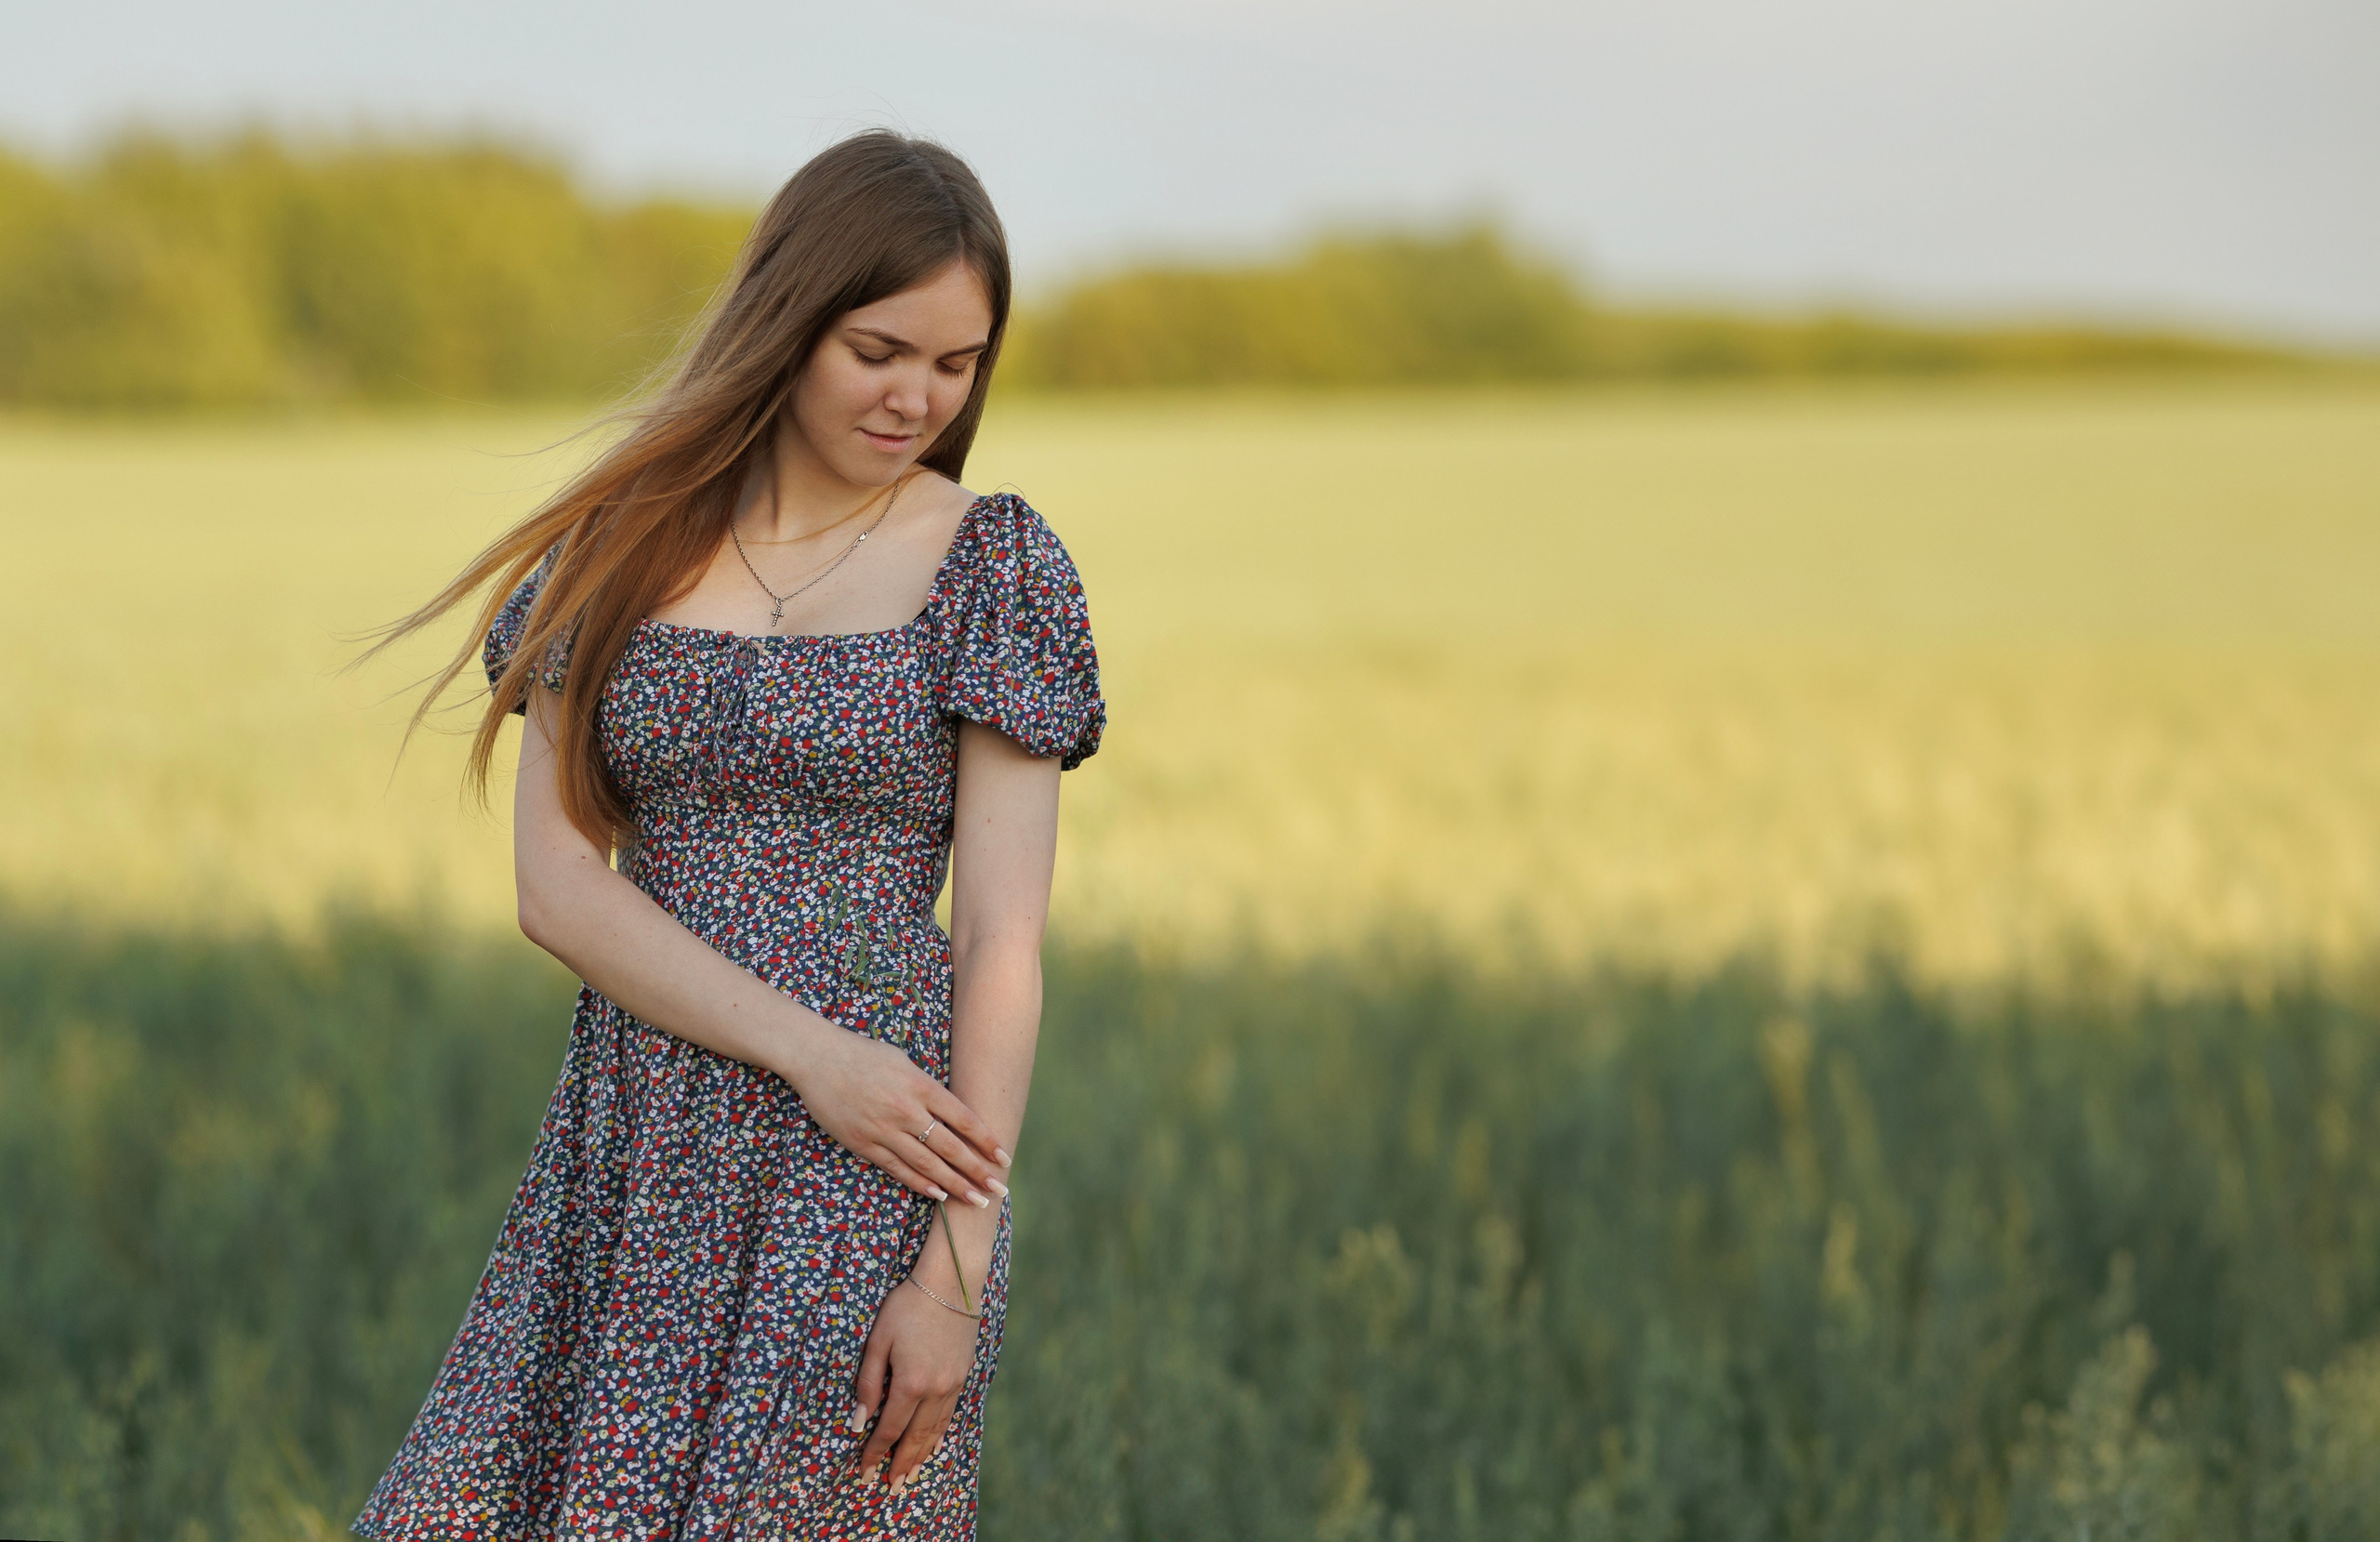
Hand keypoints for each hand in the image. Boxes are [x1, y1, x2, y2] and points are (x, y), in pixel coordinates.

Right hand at [788, 1028, 1010, 1204]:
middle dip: (977, 1171)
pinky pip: (897, 1168)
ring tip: (975, 1200)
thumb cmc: (864, 1054)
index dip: (986, 1141)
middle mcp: (906, 1110)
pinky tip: (938, 1195)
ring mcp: (884, 1129)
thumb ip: (926, 1088)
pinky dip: (919, 1183)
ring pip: (926, 1164)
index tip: (1003, 1158)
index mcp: (921, 1085)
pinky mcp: (863, 1143)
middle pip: (950, 1147)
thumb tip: (950, 1113)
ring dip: (954, 1185)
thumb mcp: (903, 1061)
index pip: (964, 1119)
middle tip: (998, 1189)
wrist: (817, 1058)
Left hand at [851, 1275, 980, 1493]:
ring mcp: (953, 1384)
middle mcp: (935, 1390)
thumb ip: (868, 1383)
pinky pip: (950, 1415)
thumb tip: (859, 1422)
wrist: (952, 1282)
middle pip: (915, 1438)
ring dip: (921, 1457)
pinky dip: (940, 1435)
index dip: (875, 1452)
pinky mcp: (963, 1375)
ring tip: (909, 1477)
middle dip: (900, 1464)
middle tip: (890, 1488)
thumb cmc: (907, 1306)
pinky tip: (934, 1447)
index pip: (889, 1428)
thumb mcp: (878, 1340)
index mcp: (910, 1383)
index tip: (864, 1471)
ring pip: (935, 1431)